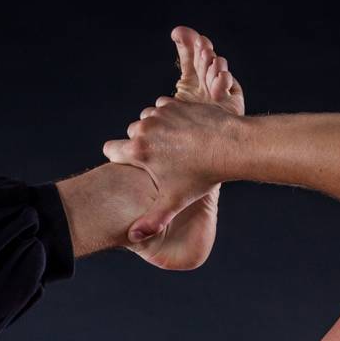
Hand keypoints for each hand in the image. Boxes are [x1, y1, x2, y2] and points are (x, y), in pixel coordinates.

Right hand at [102, 25, 244, 270]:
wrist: (228, 147)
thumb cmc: (201, 176)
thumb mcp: (174, 202)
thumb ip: (152, 221)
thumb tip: (133, 237)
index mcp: (138, 151)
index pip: (111, 149)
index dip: (119, 158)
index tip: (131, 165)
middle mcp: (144, 128)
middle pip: (131, 134)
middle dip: (141, 144)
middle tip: (160, 159)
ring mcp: (160, 113)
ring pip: (147, 119)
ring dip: (155, 129)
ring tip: (172, 145)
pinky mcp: (175, 103)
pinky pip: (163, 108)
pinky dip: (169, 117)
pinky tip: (183, 131)